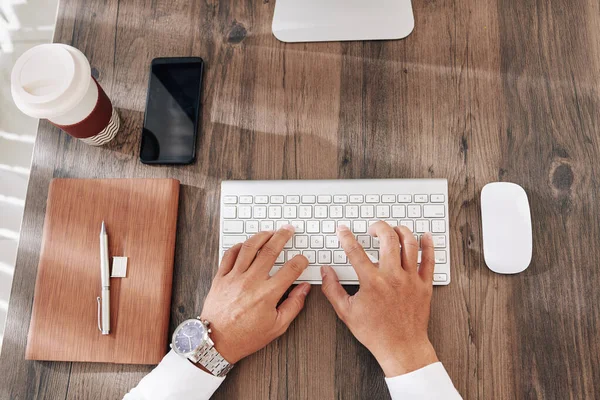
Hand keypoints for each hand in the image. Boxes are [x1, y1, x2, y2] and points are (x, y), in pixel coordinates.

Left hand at [200, 225, 310, 364]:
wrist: (216, 341)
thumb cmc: (246, 336)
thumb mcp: (277, 327)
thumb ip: (293, 305)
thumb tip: (304, 289)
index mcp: (267, 294)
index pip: (291, 269)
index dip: (300, 261)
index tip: (302, 259)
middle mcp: (251, 282)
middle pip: (270, 250)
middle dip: (282, 236)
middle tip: (288, 230)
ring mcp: (234, 277)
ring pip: (249, 247)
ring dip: (261, 236)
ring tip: (270, 232)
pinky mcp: (221, 277)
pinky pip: (229, 254)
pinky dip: (239, 246)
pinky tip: (246, 244)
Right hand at [321, 222, 438, 376]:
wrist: (401, 348)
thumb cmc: (375, 332)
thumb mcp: (346, 312)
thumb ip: (332, 289)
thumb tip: (326, 271)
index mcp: (372, 282)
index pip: (355, 251)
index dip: (346, 237)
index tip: (343, 230)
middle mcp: (392, 276)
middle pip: (387, 238)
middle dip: (378, 227)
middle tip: (372, 228)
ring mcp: (410, 279)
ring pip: (410, 244)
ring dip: (400, 230)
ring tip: (393, 229)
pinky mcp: (424, 285)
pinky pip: (429, 260)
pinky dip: (428, 245)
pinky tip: (425, 236)